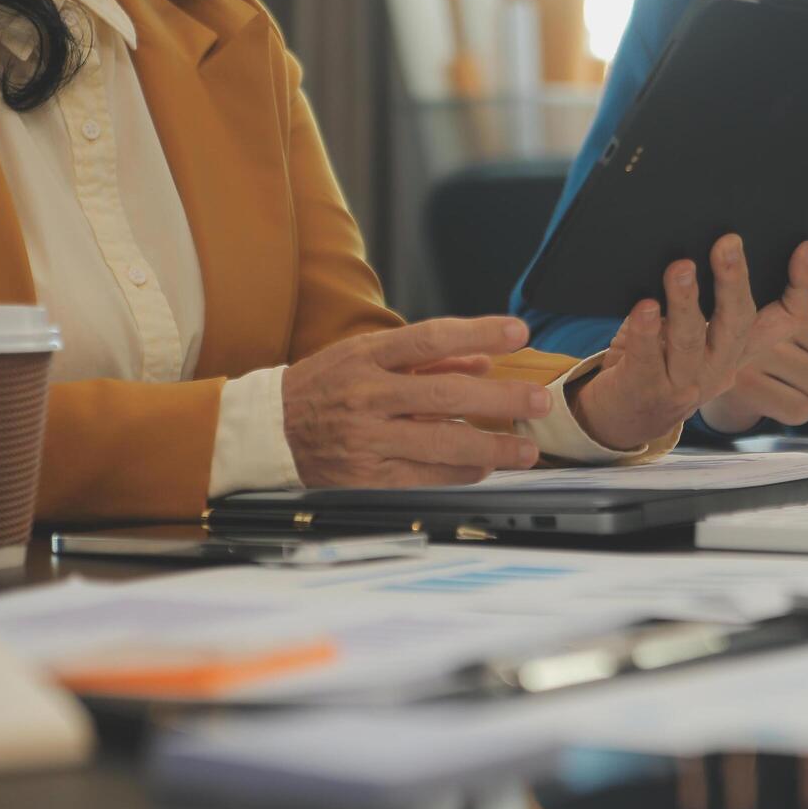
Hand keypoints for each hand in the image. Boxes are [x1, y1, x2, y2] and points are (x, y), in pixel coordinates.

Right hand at [283, 317, 550, 486]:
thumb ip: (426, 359)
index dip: (478, 333)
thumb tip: (481, 361)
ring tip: (526, 449)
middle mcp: (367, 395)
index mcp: (366, 356)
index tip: (519, 332)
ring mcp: (366, 438)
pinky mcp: (366, 476)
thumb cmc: (323, 389)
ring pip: (441, 442)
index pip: (431, 338)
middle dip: (500, 399)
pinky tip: (486, 468)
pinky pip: (425, 476)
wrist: (267, 433)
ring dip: (492, 447)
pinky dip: (461, 472)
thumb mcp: (365, 358)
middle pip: (446, 394)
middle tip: (539, 401)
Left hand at [572, 235, 807, 449]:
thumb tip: (716, 242)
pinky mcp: (645, 389)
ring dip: (687, 301)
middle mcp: (721, 366)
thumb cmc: (661, 359)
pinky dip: (646, 331)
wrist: (625, 417)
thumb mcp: (696, 335)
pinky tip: (644, 307)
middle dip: (734, 282)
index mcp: (741, 347)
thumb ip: (707, 301)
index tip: (803, 247)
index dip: (802, 286)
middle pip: (738, 324)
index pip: (788, 321)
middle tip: (728, 244)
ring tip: (680, 268)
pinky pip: (647, 358)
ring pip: (691, 340)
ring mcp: (684, 382)